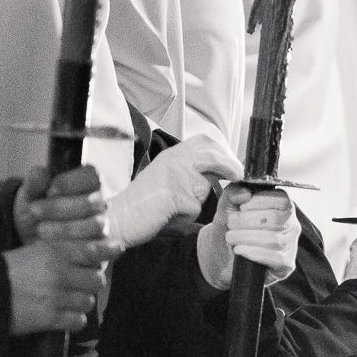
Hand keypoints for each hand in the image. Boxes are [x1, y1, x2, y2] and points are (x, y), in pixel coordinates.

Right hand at [6, 237, 108, 334]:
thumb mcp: (28, 252)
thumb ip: (55, 252)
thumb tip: (85, 254)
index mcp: (51, 252)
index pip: (91, 250)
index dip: (108, 250)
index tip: (118, 249)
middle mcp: (58, 273)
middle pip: (96, 279)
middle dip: (90, 283)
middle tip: (78, 285)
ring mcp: (56, 297)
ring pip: (88, 301)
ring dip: (80, 302)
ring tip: (65, 301)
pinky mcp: (50, 318)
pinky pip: (78, 320)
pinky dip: (73, 320)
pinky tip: (63, 316)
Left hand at [15, 165, 108, 248]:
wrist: (39, 239)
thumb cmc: (40, 211)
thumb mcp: (32, 195)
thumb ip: (34, 184)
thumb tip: (38, 172)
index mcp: (92, 183)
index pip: (92, 176)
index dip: (70, 183)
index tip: (49, 190)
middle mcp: (105, 202)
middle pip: (93, 201)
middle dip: (61, 207)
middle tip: (35, 210)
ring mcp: (107, 226)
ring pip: (97, 225)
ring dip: (66, 228)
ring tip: (41, 230)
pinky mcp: (105, 249)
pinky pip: (102, 249)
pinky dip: (86, 249)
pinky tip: (62, 249)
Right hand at [111, 137, 237, 248]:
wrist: (119, 216)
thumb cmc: (145, 201)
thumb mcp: (169, 177)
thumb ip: (191, 171)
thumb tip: (222, 172)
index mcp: (172, 154)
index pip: (205, 141)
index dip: (223, 151)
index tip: (234, 167)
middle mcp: (174, 160)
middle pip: (213, 154)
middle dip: (230, 166)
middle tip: (238, 177)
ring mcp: (175, 176)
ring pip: (204, 186)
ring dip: (198, 199)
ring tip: (176, 206)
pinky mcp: (175, 196)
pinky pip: (194, 208)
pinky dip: (186, 215)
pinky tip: (167, 216)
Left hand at [197, 186, 299, 288]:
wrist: (222, 258)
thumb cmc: (230, 232)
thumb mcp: (226, 209)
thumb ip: (232, 194)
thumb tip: (245, 192)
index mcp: (282, 208)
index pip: (281, 199)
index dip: (259, 202)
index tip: (241, 207)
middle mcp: (291, 225)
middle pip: (276, 219)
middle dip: (247, 221)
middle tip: (231, 224)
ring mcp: (290, 245)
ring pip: (274, 239)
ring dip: (246, 237)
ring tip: (231, 237)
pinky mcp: (286, 264)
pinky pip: (274, 257)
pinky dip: (252, 253)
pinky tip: (239, 250)